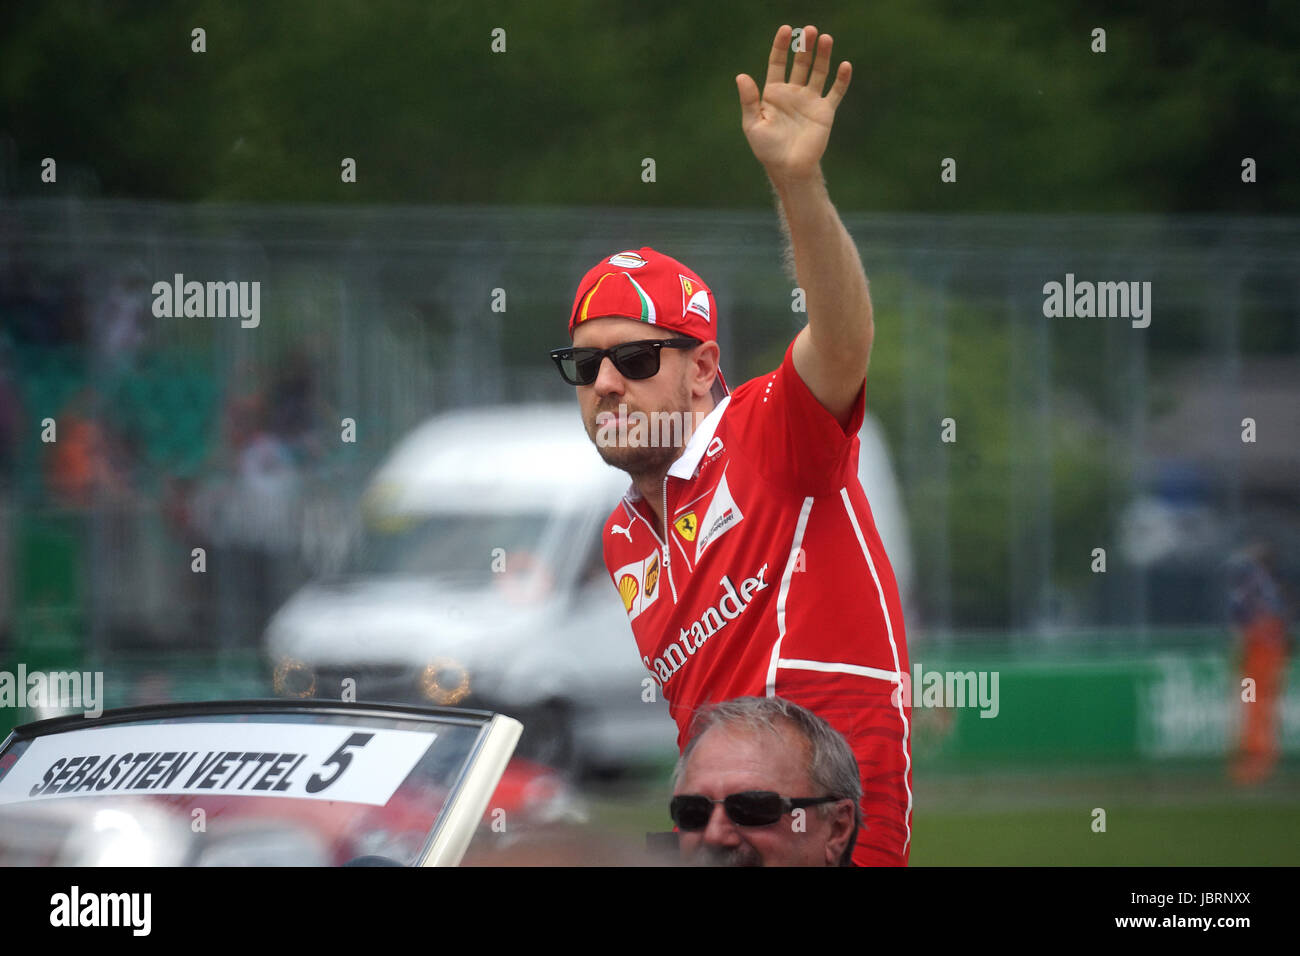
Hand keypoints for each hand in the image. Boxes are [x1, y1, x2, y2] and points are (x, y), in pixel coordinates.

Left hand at [736, 24, 850, 184]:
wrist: (788, 168)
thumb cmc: (767, 149)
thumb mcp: (752, 124)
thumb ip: (749, 100)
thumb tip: (741, 76)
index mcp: (774, 93)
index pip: (777, 62)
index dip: (781, 46)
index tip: (785, 30)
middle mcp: (793, 92)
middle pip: (800, 63)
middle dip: (804, 46)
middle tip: (809, 30)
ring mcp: (810, 100)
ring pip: (818, 72)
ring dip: (823, 55)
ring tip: (825, 38)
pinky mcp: (825, 111)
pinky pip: (835, 92)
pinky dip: (841, 80)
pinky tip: (845, 65)